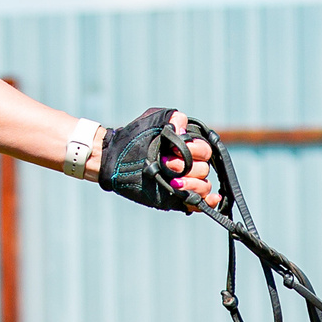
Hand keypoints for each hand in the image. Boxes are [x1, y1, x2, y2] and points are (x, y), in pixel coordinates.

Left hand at [96, 108, 217, 211]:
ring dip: (192, 184)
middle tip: (164, 164)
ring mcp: (185, 183)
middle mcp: (189, 165)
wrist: (114, 158)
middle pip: (205, 169)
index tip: (172, 149)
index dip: (193, 150)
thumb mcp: (153, 119)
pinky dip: (207, 202)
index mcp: (188, 147)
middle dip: (186, 167)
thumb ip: (173, 118)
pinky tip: (208, 200)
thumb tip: (183, 130)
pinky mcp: (178, 199)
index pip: (205, 150)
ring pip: (204, 186)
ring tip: (173, 183)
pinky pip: (201, 203)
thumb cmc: (134, 137)